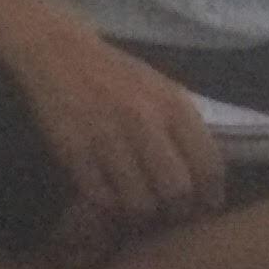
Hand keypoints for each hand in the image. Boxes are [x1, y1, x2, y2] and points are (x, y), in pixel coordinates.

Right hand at [3, 27, 226, 233]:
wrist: (58, 54)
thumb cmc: (116, 73)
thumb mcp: (163, 89)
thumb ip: (185, 126)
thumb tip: (206, 176)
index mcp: (173, 105)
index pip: (208, 166)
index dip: (210, 195)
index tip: (204, 206)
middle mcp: (143, 122)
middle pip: (175, 191)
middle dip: (176, 211)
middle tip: (169, 213)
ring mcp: (106, 137)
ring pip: (138, 202)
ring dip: (141, 213)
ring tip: (138, 210)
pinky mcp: (72, 150)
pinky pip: (101, 197)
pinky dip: (109, 204)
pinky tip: (109, 196)